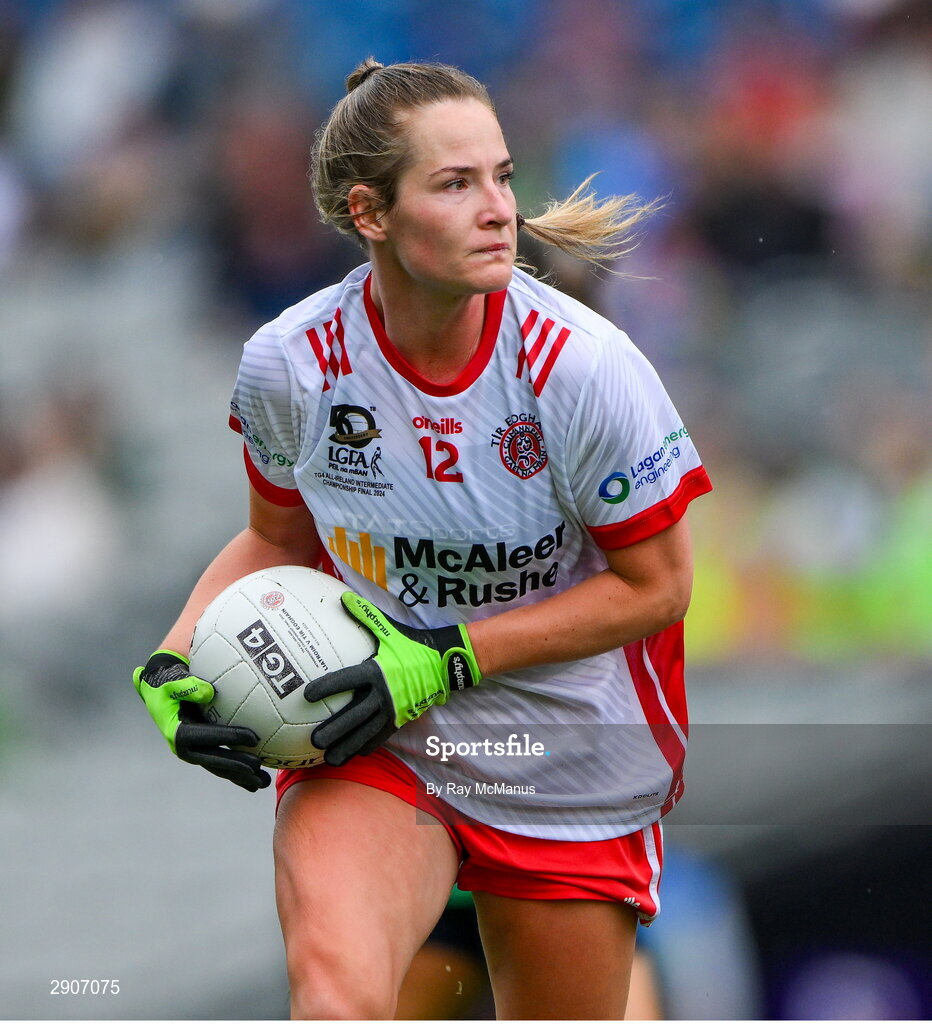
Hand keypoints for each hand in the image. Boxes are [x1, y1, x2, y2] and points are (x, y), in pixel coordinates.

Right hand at [132, 650, 270, 791]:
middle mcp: (186, 748)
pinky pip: (222, 765)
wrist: (160, 693)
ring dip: (242, 777)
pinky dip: (239, 773)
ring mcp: (195, 753)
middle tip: (260, 769)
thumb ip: (187, 686)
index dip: (230, 737)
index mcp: (178, 733)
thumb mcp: (172, 682)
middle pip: (216, 760)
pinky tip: (257, 780)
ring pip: (220, 768)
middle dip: (238, 768)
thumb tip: (208, 692)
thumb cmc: (168, 684)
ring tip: (263, 783)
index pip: (208, 737)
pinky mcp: (202, 752)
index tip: (254, 738)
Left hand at [304, 593, 480, 765]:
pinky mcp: (401, 719)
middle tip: (314, 741)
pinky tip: (353, 755)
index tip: (306, 695)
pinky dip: (366, 746)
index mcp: (376, 671)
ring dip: (347, 746)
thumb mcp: (390, 629)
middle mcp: (383, 694)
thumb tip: (343, 598)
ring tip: (329, 758)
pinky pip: (381, 737)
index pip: (346, 680)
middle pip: (353, 715)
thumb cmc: (412, 645)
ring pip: (366, 733)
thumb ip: (365, 615)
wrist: (443, 664)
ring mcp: (393, 710)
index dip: (326, 688)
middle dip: (333, 730)